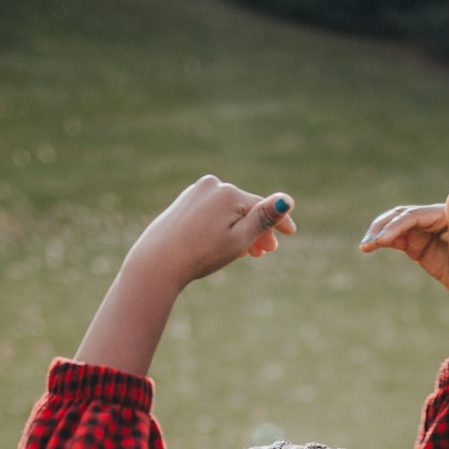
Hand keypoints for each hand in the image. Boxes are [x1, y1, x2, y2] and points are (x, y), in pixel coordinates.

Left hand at [125, 175, 296, 286]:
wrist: (157, 262)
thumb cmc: (201, 254)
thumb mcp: (238, 239)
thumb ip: (263, 219)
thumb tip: (287, 200)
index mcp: (229, 192)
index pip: (262, 205)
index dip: (278, 221)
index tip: (292, 233)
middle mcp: (212, 185)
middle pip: (245, 207)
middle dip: (258, 229)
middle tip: (266, 252)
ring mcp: (196, 191)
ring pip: (228, 210)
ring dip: (240, 229)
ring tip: (247, 253)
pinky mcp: (184, 201)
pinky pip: (212, 211)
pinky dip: (222, 225)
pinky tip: (223, 241)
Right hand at [358, 185, 448, 303]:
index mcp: (442, 213)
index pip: (413, 216)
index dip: (396, 226)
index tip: (382, 241)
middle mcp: (430, 219)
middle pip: (399, 217)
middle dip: (381, 229)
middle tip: (366, 244)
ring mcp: (422, 232)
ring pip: (394, 227)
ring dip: (378, 235)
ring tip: (364, 247)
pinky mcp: (416, 245)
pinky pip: (395, 240)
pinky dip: (382, 242)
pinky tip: (370, 248)